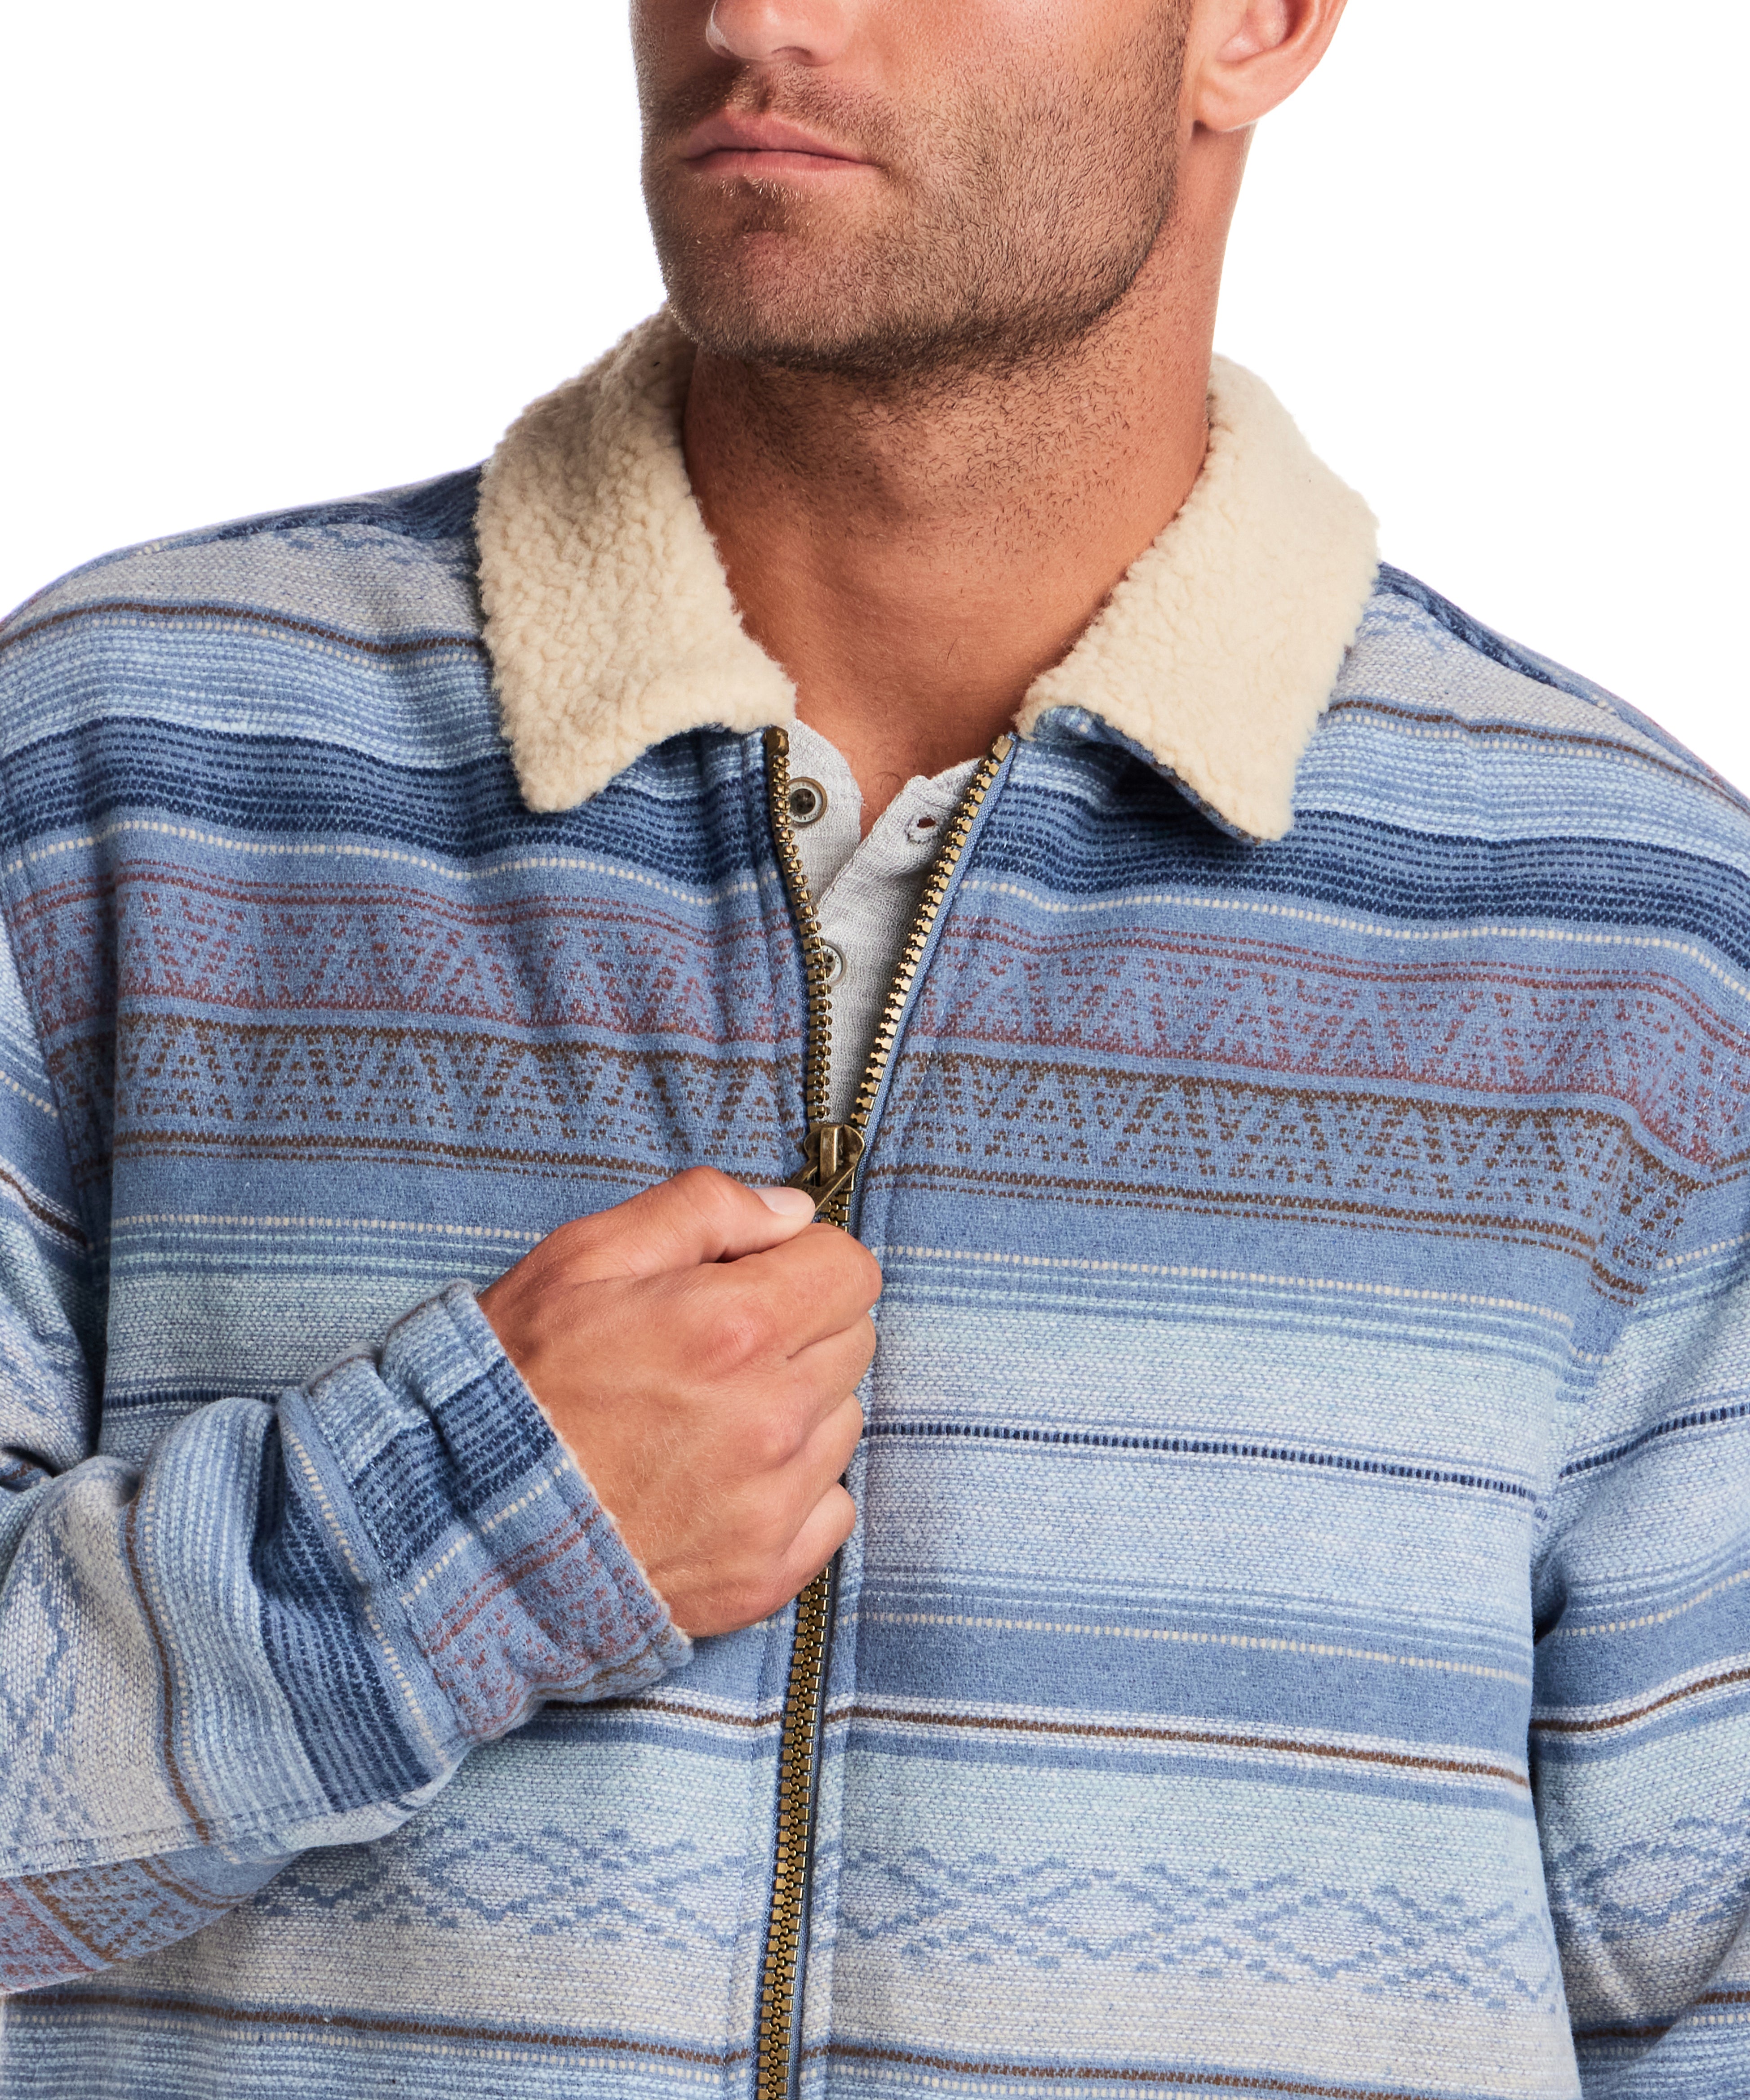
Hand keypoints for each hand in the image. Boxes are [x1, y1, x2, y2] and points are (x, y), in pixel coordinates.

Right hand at [477, 1168, 879, 1636]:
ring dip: (796, 1409)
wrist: (459, 1529)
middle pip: (852, 1342)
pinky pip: (831, 1508)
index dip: (802, 1262)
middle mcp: (771, 1420)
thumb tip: (791, 1212)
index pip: (850, 1271)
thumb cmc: (514, 1384)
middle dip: (799, 1328)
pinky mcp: (764, 1574)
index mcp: (735, 1330)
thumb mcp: (583, 1258)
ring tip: (707, 1417)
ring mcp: (772, 1505)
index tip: (754, 1278)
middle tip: (717, 1347)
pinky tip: (721, 1481)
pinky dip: (792, 1490)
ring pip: (842, 1423)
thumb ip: (701, 1209)